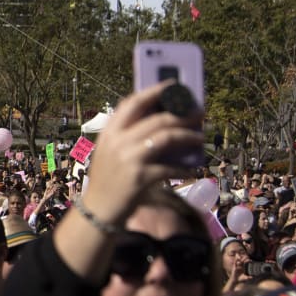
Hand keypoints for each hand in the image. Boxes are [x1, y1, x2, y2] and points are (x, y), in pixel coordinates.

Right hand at [77, 81, 202, 226]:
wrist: (98, 210)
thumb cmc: (107, 179)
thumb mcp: (110, 151)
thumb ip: (128, 135)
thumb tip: (162, 121)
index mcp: (110, 131)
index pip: (132, 103)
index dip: (153, 92)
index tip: (172, 86)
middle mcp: (118, 142)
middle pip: (157, 119)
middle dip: (182, 114)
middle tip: (198, 113)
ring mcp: (130, 159)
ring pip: (166, 138)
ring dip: (187, 136)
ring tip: (198, 137)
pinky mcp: (141, 178)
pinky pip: (171, 167)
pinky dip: (184, 166)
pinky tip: (192, 167)